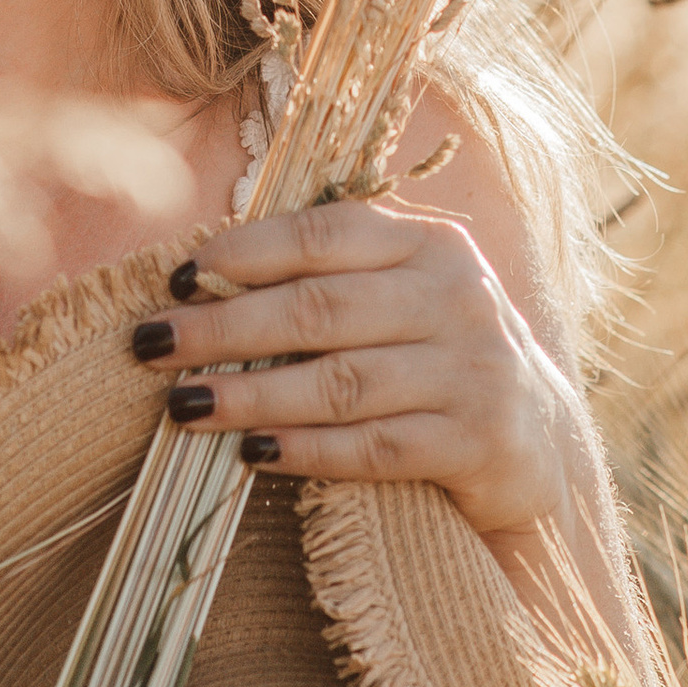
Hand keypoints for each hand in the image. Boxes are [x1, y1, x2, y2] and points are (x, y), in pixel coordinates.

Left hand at [127, 194, 581, 541]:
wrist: (535, 442)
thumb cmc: (436, 355)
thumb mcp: (404, 295)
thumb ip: (331, 275)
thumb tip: (204, 277)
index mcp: (431, 242)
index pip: (325, 234)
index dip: (244, 253)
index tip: (177, 279)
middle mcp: (457, 297)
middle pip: (320, 308)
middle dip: (225, 327)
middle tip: (152, 345)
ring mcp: (474, 369)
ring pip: (342, 381)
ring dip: (252, 394)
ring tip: (185, 404)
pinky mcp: (479, 441)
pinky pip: (377, 446)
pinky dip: (309, 449)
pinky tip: (255, 452)